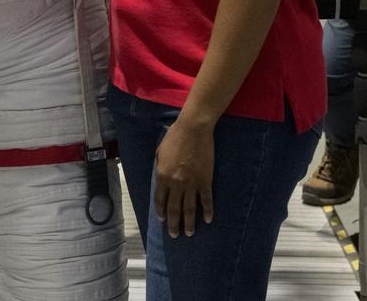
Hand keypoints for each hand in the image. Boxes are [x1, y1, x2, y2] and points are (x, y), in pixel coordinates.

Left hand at [154, 116, 214, 237]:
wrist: (193, 130)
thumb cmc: (174, 137)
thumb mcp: (160, 152)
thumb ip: (159, 166)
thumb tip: (159, 177)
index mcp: (162, 176)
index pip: (160, 199)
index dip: (161, 211)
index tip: (162, 220)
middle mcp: (175, 183)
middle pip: (174, 208)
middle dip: (173, 223)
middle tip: (174, 235)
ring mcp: (191, 183)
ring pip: (189, 208)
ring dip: (189, 222)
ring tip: (189, 233)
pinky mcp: (205, 181)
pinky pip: (206, 200)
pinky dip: (207, 211)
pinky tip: (208, 220)